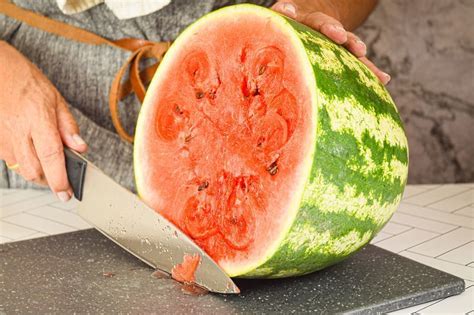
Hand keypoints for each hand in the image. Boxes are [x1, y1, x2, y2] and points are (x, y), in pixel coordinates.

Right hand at [0, 41, 86, 200]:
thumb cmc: (24, 80)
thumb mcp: (55, 99)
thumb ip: (68, 126)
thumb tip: (80, 148)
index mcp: (38, 120)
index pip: (52, 157)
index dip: (60, 179)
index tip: (67, 193)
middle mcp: (18, 132)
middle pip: (35, 171)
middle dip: (50, 181)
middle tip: (62, 180)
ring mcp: (2, 138)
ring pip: (21, 170)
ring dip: (37, 174)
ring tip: (48, 166)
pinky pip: (9, 160)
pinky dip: (23, 163)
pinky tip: (30, 152)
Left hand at [272, 1, 389, 84]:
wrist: (303, 18)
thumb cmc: (288, 20)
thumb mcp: (284, 14)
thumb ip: (285, 11)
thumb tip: (287, 9)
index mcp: (312, 22)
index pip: (322, 23)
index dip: (331, 29)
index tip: (339, 36)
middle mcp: (329, 33)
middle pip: (343, 38)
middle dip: (352, 44)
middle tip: (360, 51)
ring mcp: (336, 46)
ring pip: (352, 53)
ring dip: (364, 63)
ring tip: (379, 76)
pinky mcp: (339, 58)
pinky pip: (355, 65)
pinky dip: (368, 72)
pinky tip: (383, 80)